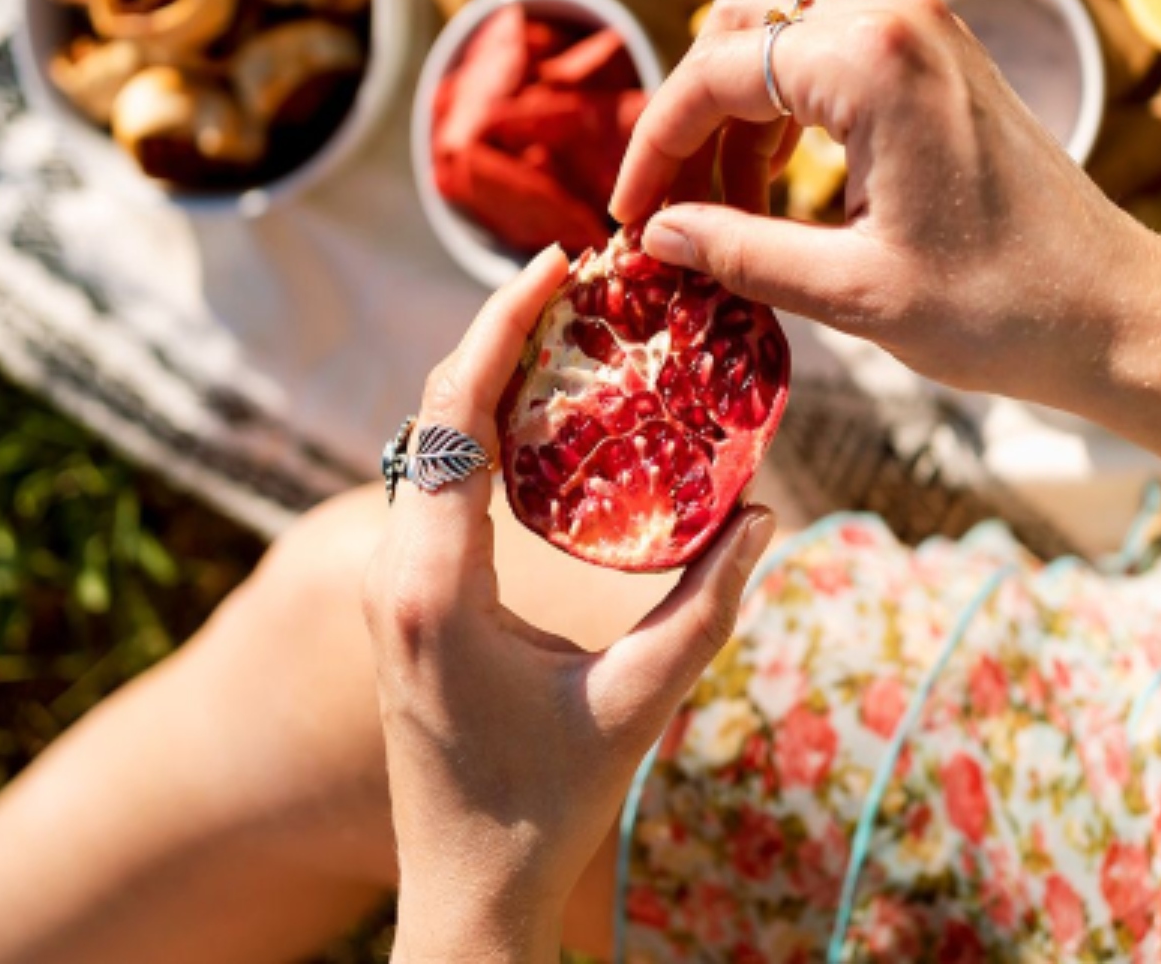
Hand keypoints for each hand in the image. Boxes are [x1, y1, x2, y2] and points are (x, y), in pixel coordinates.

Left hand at [363, 247, 775, 961]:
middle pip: (431, 412)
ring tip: (561, 332)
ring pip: (423, 447)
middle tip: (573, 281)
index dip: (499, 327)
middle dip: (495, 335)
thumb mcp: (640, 705)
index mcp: (437, 585)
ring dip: (484, 381)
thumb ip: (707, 607)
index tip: (552, 264)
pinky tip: (538, 424)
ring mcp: (391, 589)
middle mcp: (396, 573)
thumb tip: (768, 516)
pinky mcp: (406, 605)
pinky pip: (432, 488)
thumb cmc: (546, 809)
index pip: (454, 416)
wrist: (465, 895)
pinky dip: (479, 435)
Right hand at [611, 0, 1160, 407]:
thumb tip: (655, 235)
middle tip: (671, 207)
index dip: (655, 145)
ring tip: (725, 213)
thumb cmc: (999, 308)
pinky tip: (778, 189)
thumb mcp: (851, 291)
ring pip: (780, 38)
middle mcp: (898, 18)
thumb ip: (739, 251)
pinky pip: (828, 56)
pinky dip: (785, 112)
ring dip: (736, 117)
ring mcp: (925, 29)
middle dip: (690, 116)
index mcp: (874, 62)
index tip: (629, 216)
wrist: (1112, 311)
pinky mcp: (940, 56)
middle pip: (738, 29)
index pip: (716, 74)